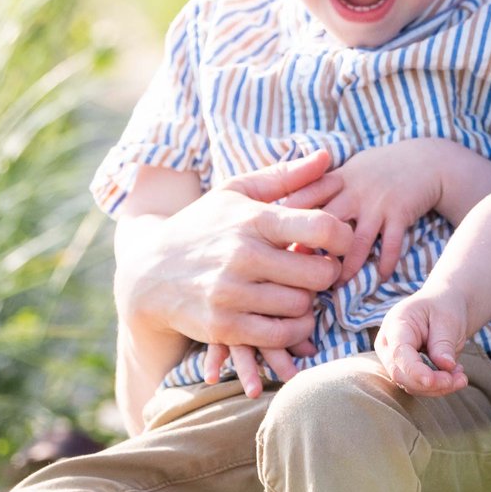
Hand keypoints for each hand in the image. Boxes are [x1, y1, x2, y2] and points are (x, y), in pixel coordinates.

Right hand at [116, 153, 356, 390]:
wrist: (146, 273)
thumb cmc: (200, 226)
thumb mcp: (235, 192)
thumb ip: (284, 176)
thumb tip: (328, 156)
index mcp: (252, 220)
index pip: (322, 228)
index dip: (344, 237)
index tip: (340, 243)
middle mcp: (243, 256)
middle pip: (320, 274)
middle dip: (328, 273)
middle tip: (319, 272)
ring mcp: (232, 293)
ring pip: (301, 306)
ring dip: (309, 303)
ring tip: (299, 292)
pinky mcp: (224, 326)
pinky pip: (280, 335)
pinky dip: (293, 330)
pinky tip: (289, 318)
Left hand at [281, 139, 457, 280]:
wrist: (425, 159)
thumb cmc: (379, 169)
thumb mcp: (348, 170)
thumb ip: (321, 188)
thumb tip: (286, 214)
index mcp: (337, 178)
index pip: (305, 197)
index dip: (287, 220)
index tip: (272, 244)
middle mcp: (355, 190)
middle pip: (326, 222)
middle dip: (312, 249)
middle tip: (298, 275)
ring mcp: (378, 202)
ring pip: (357, 239)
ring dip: (348, 265)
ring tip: (337, 285)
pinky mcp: (401, 213)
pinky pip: (391, 244)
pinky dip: (385, 263)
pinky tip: (378, 278)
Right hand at [373, 294, 471, 395]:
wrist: (445, 306)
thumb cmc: (444, 307)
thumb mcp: (447, 318)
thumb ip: (443, 343)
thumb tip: (445, 366)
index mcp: (395, 324)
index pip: (399, 353)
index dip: (414, 370)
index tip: (432, 380)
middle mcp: (389, 345)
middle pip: (401, 374)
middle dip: (431, 383)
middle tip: (461, 379)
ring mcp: (396, 360)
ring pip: (411, 385)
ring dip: (438, 388)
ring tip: (462, 377)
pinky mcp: (407, 372)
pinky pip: (419, 387)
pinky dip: (439, 387)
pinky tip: (456, 376)